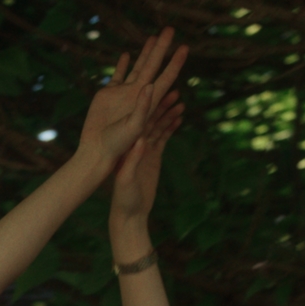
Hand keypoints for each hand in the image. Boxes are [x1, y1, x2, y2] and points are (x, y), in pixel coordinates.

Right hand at [75, 28, 187, 172]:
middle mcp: (138, 95)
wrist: (96, 150)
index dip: (176, 63)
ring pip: (138, 68)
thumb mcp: (133, 127)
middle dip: (162, 48)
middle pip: (154, 66)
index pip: (166, 77)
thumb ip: (142, 108)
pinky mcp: (108, 95)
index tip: (185, 47)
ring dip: (145, 53)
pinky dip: (122, 65)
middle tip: (170, 29)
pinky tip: (127, 54)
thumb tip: (149, 85)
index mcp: (149, 101)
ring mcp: (124, 93)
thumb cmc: (118, 145)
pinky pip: (118, 76)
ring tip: (153, 37)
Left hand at [110, 95, 182, 223]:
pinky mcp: (153, 158)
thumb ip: (134, 159)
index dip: (149, 106)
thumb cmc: (124, 198)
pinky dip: (170, 127)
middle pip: (150, 120)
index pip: (139, 121)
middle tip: (175, 91)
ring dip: (168, 114)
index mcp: (128, 147)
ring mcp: (145, 150)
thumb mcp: (127, 178)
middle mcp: (135, 145)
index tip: (159, 92)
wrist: (130, 214)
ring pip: (158, 127)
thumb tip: (140, 140)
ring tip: (180, 101)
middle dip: (162, 105)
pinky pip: (163, 138)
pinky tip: (179, 117)